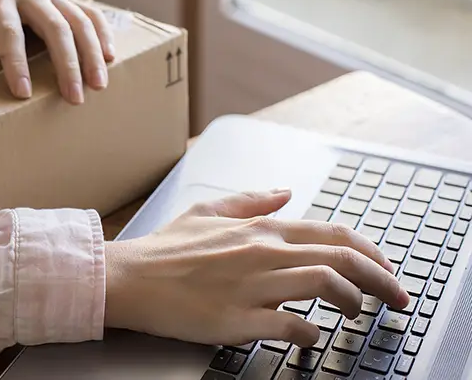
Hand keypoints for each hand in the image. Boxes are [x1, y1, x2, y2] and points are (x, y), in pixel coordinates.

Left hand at [0, 0, 114, 104]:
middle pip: (56, 28)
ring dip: (92, 54)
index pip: (8, 31)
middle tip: (74, 98)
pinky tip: (112, 58)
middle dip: (68, 64)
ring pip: (81, 21)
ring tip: (99, 85)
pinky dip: (104, 33)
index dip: (15, 62)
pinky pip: (92, 11)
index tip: (24, 92)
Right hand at [104, 190, 409, 347]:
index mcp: (259, 228)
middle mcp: (262, 251)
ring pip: (325, 283)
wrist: (130, 278)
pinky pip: (291, 325)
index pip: (333, 232)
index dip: (370, 251)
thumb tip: (283, 192)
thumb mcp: (207, 210)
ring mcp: (251, 285)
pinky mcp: (237, 318)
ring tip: (355, 313)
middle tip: (396, 297)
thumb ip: (249, 199)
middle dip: (381, 279)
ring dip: (352, 300)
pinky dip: (310, 332)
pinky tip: (310, 335)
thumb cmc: (165, 250)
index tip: (386, 268)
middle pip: (342, 257)